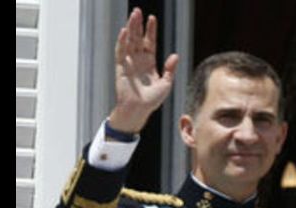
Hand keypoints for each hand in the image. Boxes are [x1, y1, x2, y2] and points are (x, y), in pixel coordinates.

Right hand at [108, 8, 178, 132]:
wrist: (139, 110)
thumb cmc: (152, 101)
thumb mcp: (166, 84)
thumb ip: (170, 69)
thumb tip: (175, 55)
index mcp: (149, 63)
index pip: (149, 43)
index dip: (150, 31)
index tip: (152, 19)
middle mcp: (138, 60)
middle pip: (137, 38)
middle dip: (138, 25)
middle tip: (138, 11)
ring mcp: (129, 63)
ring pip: (129, 41)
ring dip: (130, 28)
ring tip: (132, 15)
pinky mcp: (121, 67)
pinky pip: (120, 52)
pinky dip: (122, 41)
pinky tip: (124, 31)